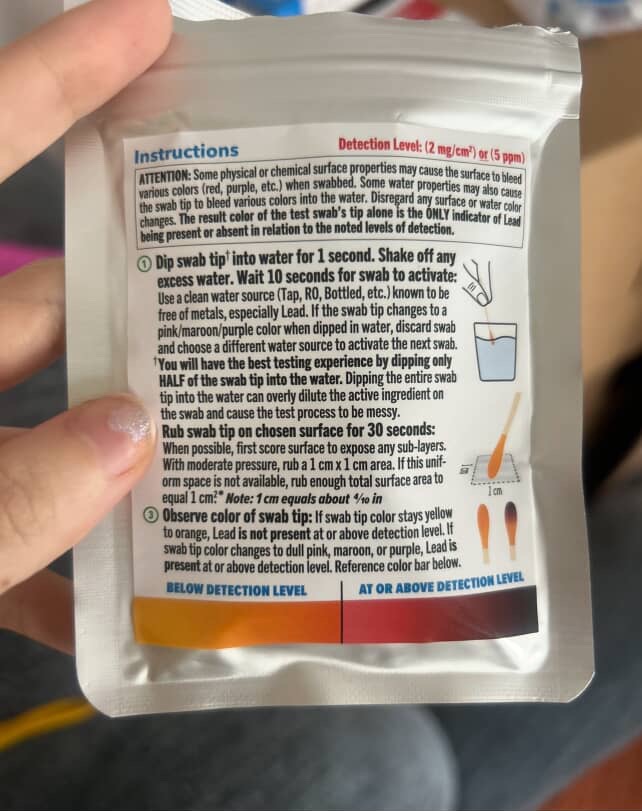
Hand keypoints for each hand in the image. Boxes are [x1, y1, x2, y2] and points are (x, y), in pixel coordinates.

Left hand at [0, 0, 170, 653]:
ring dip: (124, 447)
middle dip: (140, 303)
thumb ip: (4, 495)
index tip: (150, 20)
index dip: (59, 74)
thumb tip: (135, 434)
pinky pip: (11, 527)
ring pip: (43, 423)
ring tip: (226, 448)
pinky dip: (57, 564)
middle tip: (245, 295)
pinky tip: (112, 602)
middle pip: (41, 300)